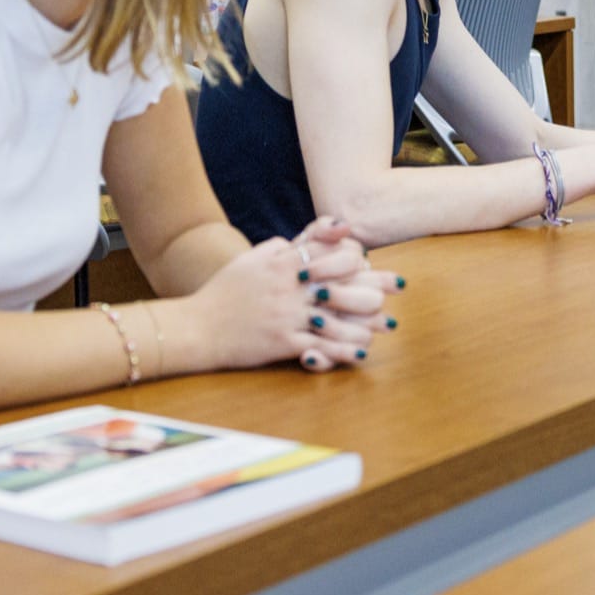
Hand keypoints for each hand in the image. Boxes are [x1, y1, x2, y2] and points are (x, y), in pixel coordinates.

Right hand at [177, 234, 386, 373]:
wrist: (197, 327)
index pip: (326, 254)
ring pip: (336, 318)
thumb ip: (275, 249)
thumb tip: (295, 241)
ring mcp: (286, 316)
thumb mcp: (248, 261)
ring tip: (387, 325)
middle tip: (397, 287)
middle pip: (340, 283)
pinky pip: (319, 347)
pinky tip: (361, 353)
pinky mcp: (281, 343)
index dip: (355, 256)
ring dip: (365, 322)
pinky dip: (342, 351)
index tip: (375, 259)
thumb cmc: (222, 292)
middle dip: (372, 285)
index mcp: (282, 265)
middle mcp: (288, 288)